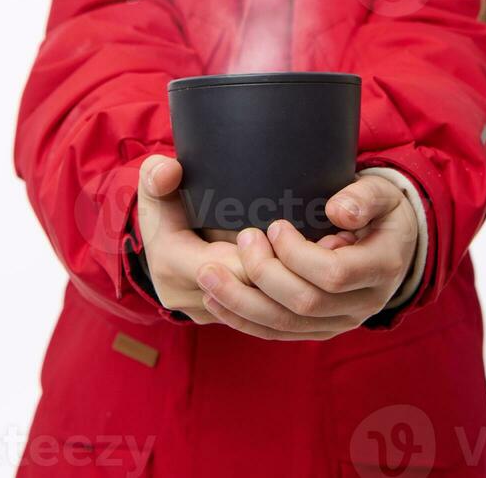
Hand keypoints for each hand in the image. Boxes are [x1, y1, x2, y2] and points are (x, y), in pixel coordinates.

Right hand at [137, 155, 355, 325]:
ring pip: (261, 308)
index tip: (295, 231)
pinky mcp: (225, 314)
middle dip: (291, 270)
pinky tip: (318, 272)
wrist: (155, 234)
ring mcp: (208, 311)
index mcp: (172, 264)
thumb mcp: (154, 183)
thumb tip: (169, 170)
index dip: (266, 256)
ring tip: (331, 253)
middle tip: (330, 242)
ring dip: (296, 284)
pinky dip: (290, 295)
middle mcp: (189, 298)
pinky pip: (262, 314)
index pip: (228, 268)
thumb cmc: (162, 201)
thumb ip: (157, 174)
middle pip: (252, 291)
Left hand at [195, 174, 417, 340]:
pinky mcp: (319, 329)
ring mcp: (340, 322)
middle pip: (305, 304)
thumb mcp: (382, 192)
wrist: (394, 242)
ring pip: (285, 325)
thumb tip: (338, 212)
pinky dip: (243, 319)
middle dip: (264, 275)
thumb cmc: (383, 210)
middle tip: (242, 239)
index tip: (275, 226)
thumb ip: (363, 197)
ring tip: (209, 276)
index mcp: (381, 268)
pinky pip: (278, 333)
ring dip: (242, 302)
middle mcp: (363, 304)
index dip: (298, 254)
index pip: (334, 274)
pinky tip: (215, 300)